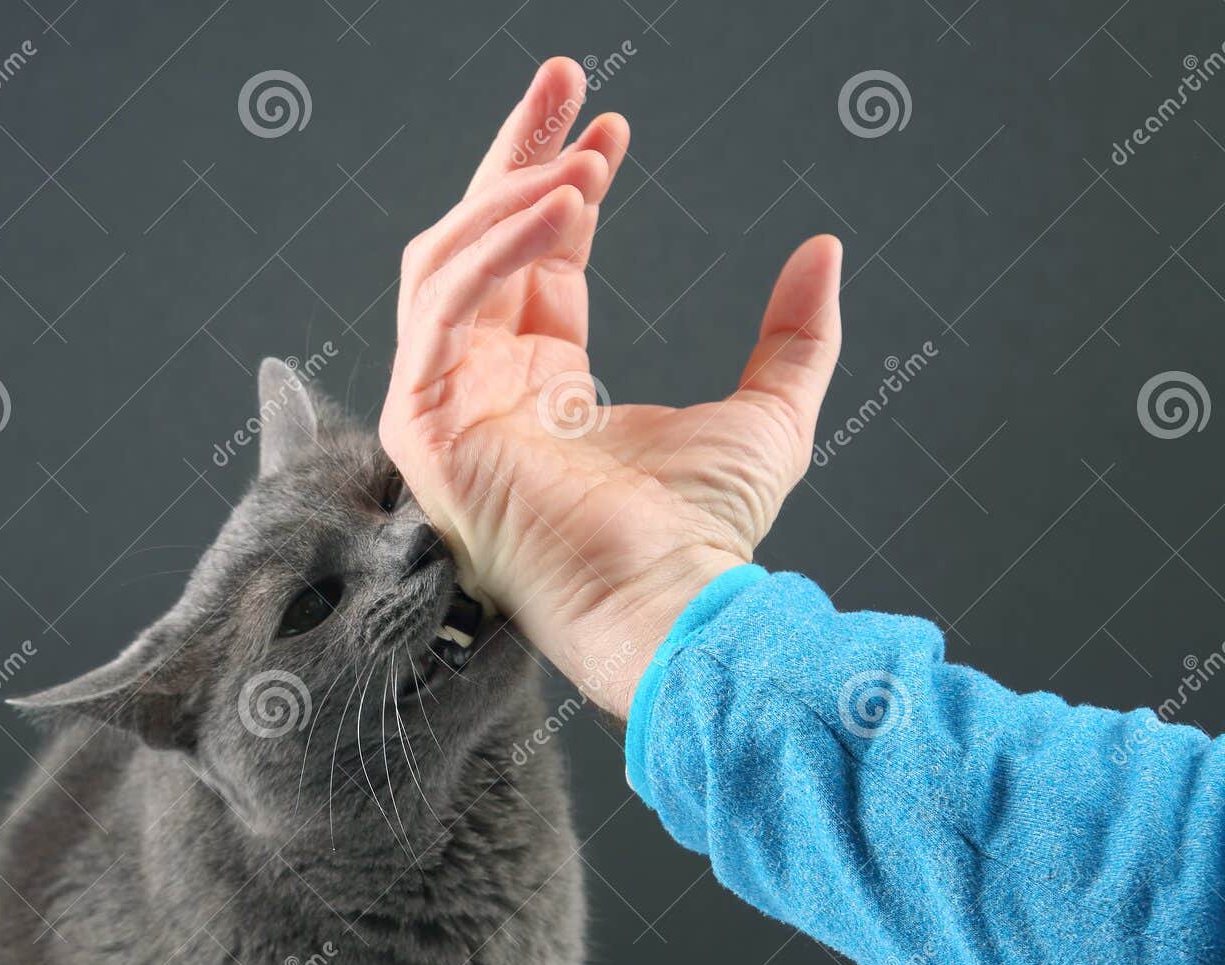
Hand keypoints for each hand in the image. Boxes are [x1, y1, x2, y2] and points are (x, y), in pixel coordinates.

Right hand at [381, 58, 842, 717]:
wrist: (665, 604)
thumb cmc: (703, 536)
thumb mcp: (769, 418)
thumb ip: (793, 336)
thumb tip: (823, 248)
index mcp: (542, 386)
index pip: (533, 261)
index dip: (564, 185)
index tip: (614, 124)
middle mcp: (483, 387)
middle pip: (475, 242)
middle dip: (515, 154)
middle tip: (565, 78)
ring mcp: (443, 406)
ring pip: (445, 262)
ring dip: (511, 195)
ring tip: (586, 157)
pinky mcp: (423, 423)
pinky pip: (444, 306)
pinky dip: (497, 243)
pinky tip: (566, 203)